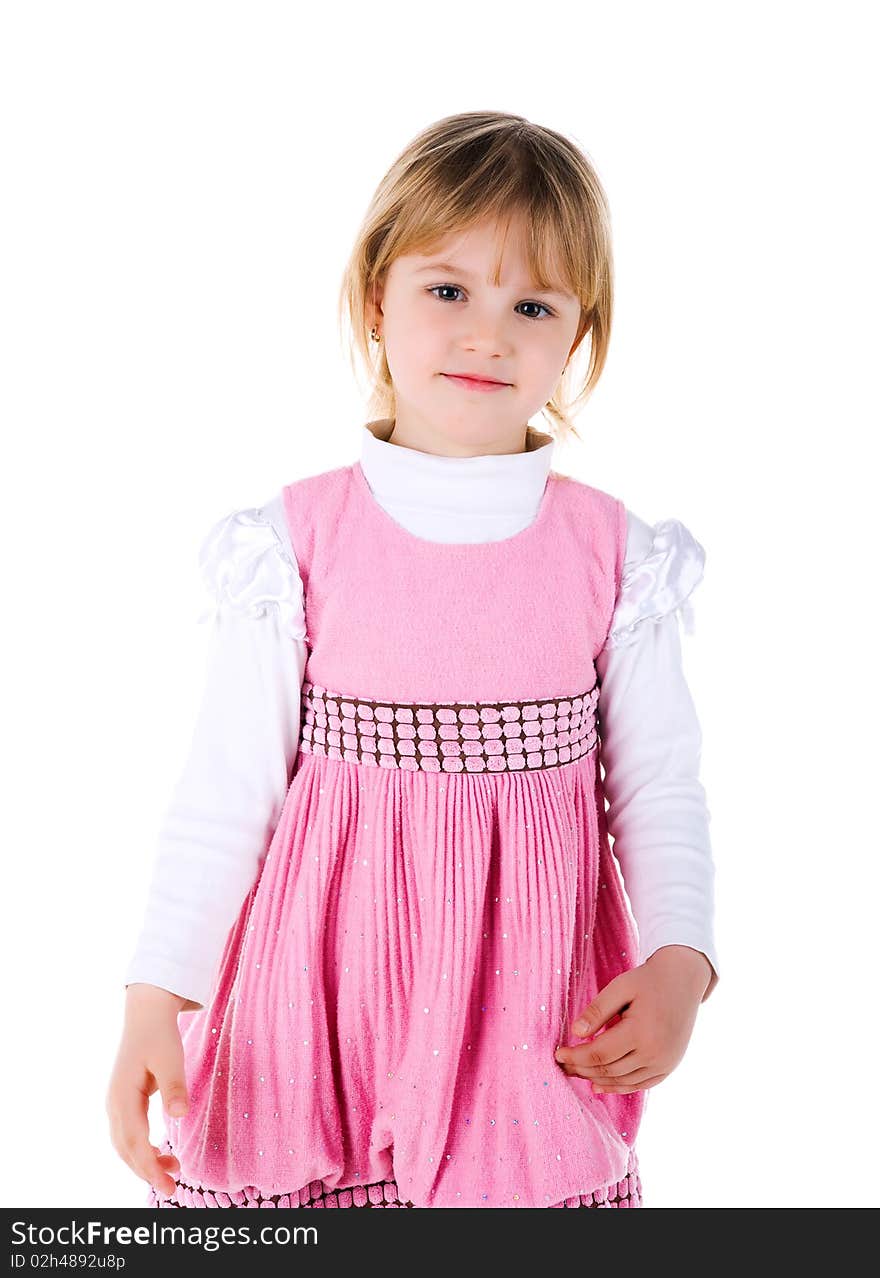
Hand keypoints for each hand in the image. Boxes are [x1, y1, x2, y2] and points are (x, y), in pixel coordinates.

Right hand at [105, 984, 189, 1197]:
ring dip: (145, 1162)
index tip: (168, 1184)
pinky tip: (161, 1154)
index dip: (149, 1166)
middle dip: (146, 1172)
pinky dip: (142, 1149)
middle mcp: (114, 1104)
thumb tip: (180, 1115)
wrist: (145, 1015)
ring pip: (125, 1144)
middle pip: (126, 1149)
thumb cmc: (159, 1036)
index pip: (135, 1141)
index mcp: (123, 1097)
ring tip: (173, 1171)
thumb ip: (174, 1087)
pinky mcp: (123, 1102)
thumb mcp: (171, 1059)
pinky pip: (129, 1134)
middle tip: (172, 1190)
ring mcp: (116, 1104)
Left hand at [553, 945, 711, 1093]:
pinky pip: (641, 1084)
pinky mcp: (669, 1066)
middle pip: (609, 1070)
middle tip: (562, 1065)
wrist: (684, 980)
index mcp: (641, 1032)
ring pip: (623, 1081)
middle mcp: (655, 1053)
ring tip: (576, 1074)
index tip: (558, 1053)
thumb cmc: (648, 980)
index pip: (599, 1054)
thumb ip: (597, 1010)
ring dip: (597, 1080)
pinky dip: (619, 1087)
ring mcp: (664, 1063)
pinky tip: (600, 1085)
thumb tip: (576, 1033)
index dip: (576, 1056)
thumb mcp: (620, 986)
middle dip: (582, 1069)